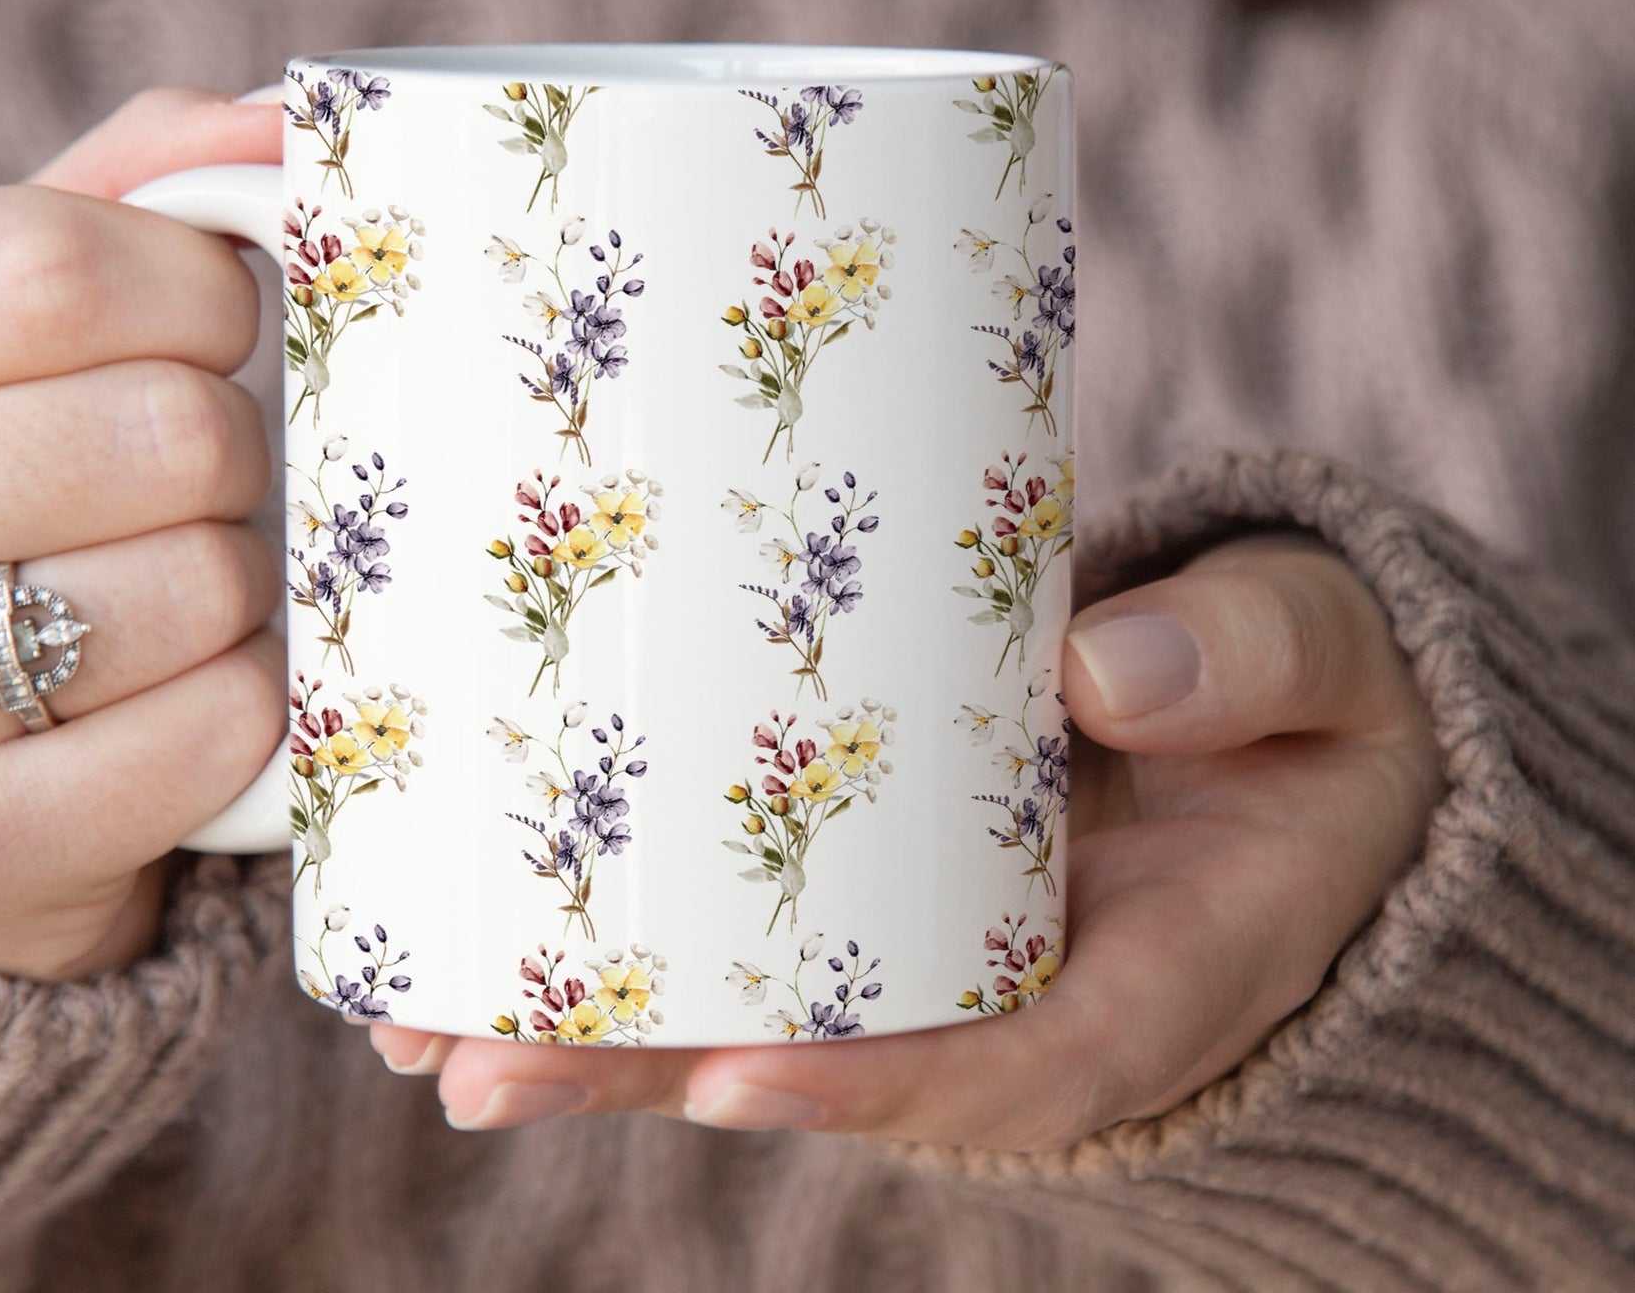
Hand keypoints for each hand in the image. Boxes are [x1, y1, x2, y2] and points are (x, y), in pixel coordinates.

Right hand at [0, 89, 285, 978]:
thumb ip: (120, 198)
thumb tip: (280, 121)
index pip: (54, 270)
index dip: (199, 291)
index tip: (212, 326)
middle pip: (159, 432)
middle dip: (227, 452)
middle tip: (181, 484)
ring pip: (203, 585)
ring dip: (240, 586)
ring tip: (163, 594)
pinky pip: (219, 734)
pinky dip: (249, 710)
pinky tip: (174, 699)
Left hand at [369, 535, 1442, 1144]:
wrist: (1288, 730)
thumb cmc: (1312, 705)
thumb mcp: (1324, 664)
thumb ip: (1253, 660)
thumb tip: (1103, 671)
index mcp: (1149, 972)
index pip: (1012, 1062)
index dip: (875, 1085)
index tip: (735, 1080)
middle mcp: (1014, 991)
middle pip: (829, 1063)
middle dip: (654, 1081)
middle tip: (479, 1072)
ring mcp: (933, 951)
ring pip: (756, 1018)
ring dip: (594, 1039)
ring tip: (421, 1032)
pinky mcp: (880, 891)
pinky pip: (750, 940)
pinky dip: (627, 952)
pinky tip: (487, 937)